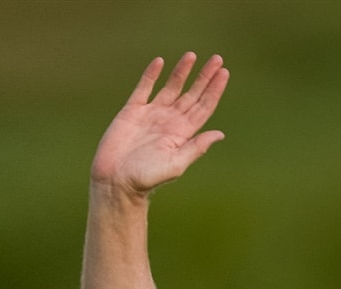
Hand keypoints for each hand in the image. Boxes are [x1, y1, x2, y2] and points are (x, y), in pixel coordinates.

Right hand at [90, 52, 228, 195]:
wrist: (116, 181)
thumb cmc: (147, 178)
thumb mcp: (176, 163)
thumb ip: (196, 147)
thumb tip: (220, 134)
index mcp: (183, 133)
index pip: (203, 106)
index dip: (214, 90)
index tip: (224, 73)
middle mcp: (170, 121)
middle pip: (192, 94)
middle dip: (204, 77)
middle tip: (217, 59)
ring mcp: (152, 114)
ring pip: (171, 87)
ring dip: (182, 72)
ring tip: (192, 55)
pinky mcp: (132, 112)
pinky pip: (144, 88)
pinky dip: (151, 75)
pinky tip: (160, 62)